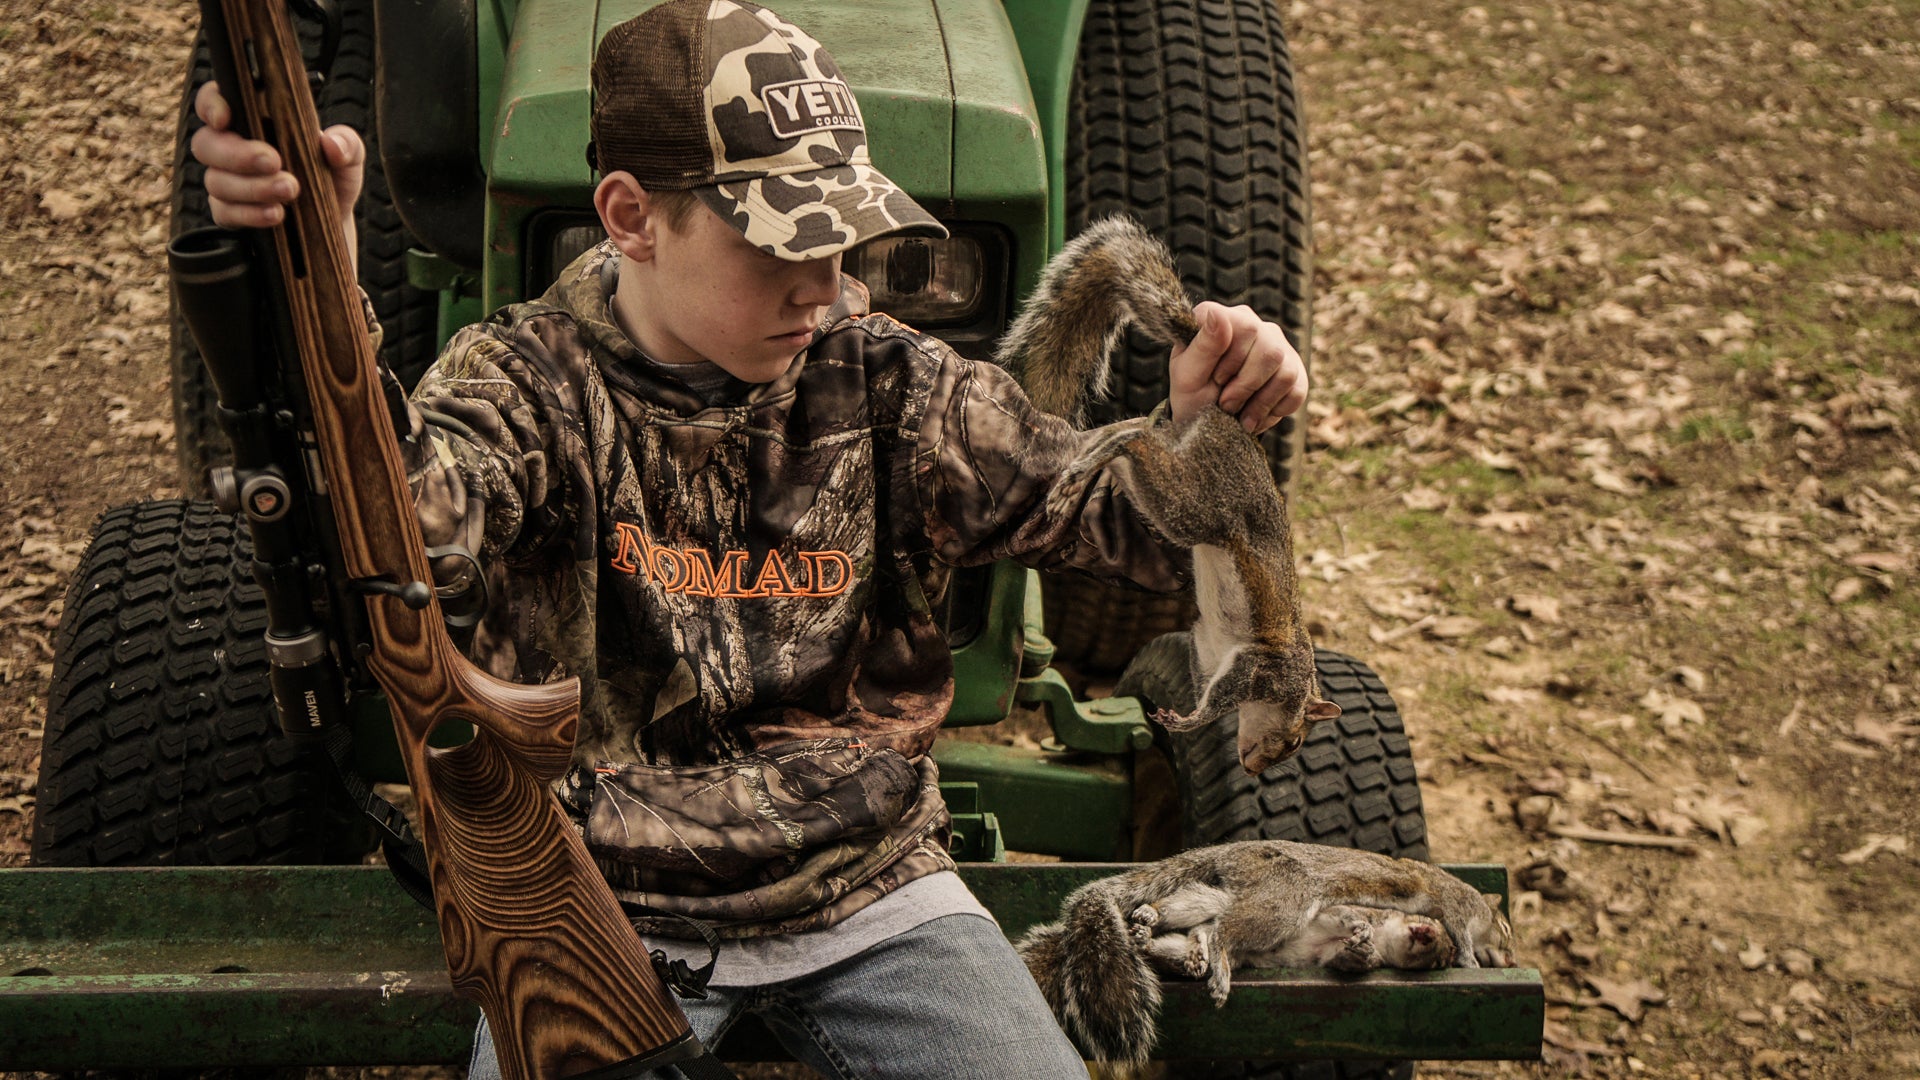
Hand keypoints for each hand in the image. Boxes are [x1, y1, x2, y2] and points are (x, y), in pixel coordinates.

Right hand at [190, 81, 365, 270]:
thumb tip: (331, 144)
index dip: (210, 104)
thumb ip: (346, 143)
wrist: (334, 220)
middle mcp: (232, 148)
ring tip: (290, 190)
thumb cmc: (332, 177)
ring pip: (216, 181)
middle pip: (206, 144)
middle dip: (238, 154)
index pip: (215, 101)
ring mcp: (227, 182)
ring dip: (252, 186)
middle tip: (275, 161)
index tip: (225, 118)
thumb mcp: (349, 156)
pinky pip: (224, 213)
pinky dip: (250, 214)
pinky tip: (276, 214)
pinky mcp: (231, 214)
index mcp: (253, 120)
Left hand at [1167, 301, 1307, 433]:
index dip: (1232, 361)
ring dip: (1260, 403)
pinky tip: (1256, 415)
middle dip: (1246, 387)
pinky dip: (1274, 411)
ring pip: (1286, 373)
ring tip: (1240, 414)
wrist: (1206, 424)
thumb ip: (1203, 345)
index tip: (1216, 378)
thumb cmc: (1192, 395)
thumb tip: (1216, 313)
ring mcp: (1277, 347)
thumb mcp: (1188, 375)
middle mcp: (1255, 326)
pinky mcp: (1294, 371)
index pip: (1246, 328)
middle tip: (1226, 403)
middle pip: (1270, 352)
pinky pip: (1297, 391)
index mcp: (1224, 318)